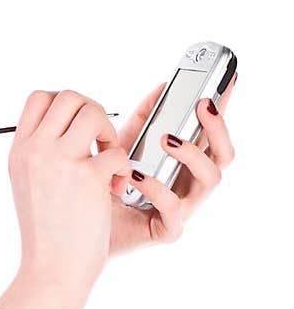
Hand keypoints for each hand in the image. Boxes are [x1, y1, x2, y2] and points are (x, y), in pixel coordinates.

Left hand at [108, 74, 237, 256]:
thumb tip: (163, 85)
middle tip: (202, 105)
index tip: (226, 79)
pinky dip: (158, 189)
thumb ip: (145, 116)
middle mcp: (190, 183)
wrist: (81, 222)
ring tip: (166, 138)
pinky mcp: (168, 229)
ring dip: (192, 154)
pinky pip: (175, 208)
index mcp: (184, 162)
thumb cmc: (106, 184)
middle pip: (223, 155)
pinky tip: (138, 176)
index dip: (223, 108)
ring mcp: (184, 206)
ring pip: (211, 179)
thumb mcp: (123, 143)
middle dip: (218, 127)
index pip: (212, 132)